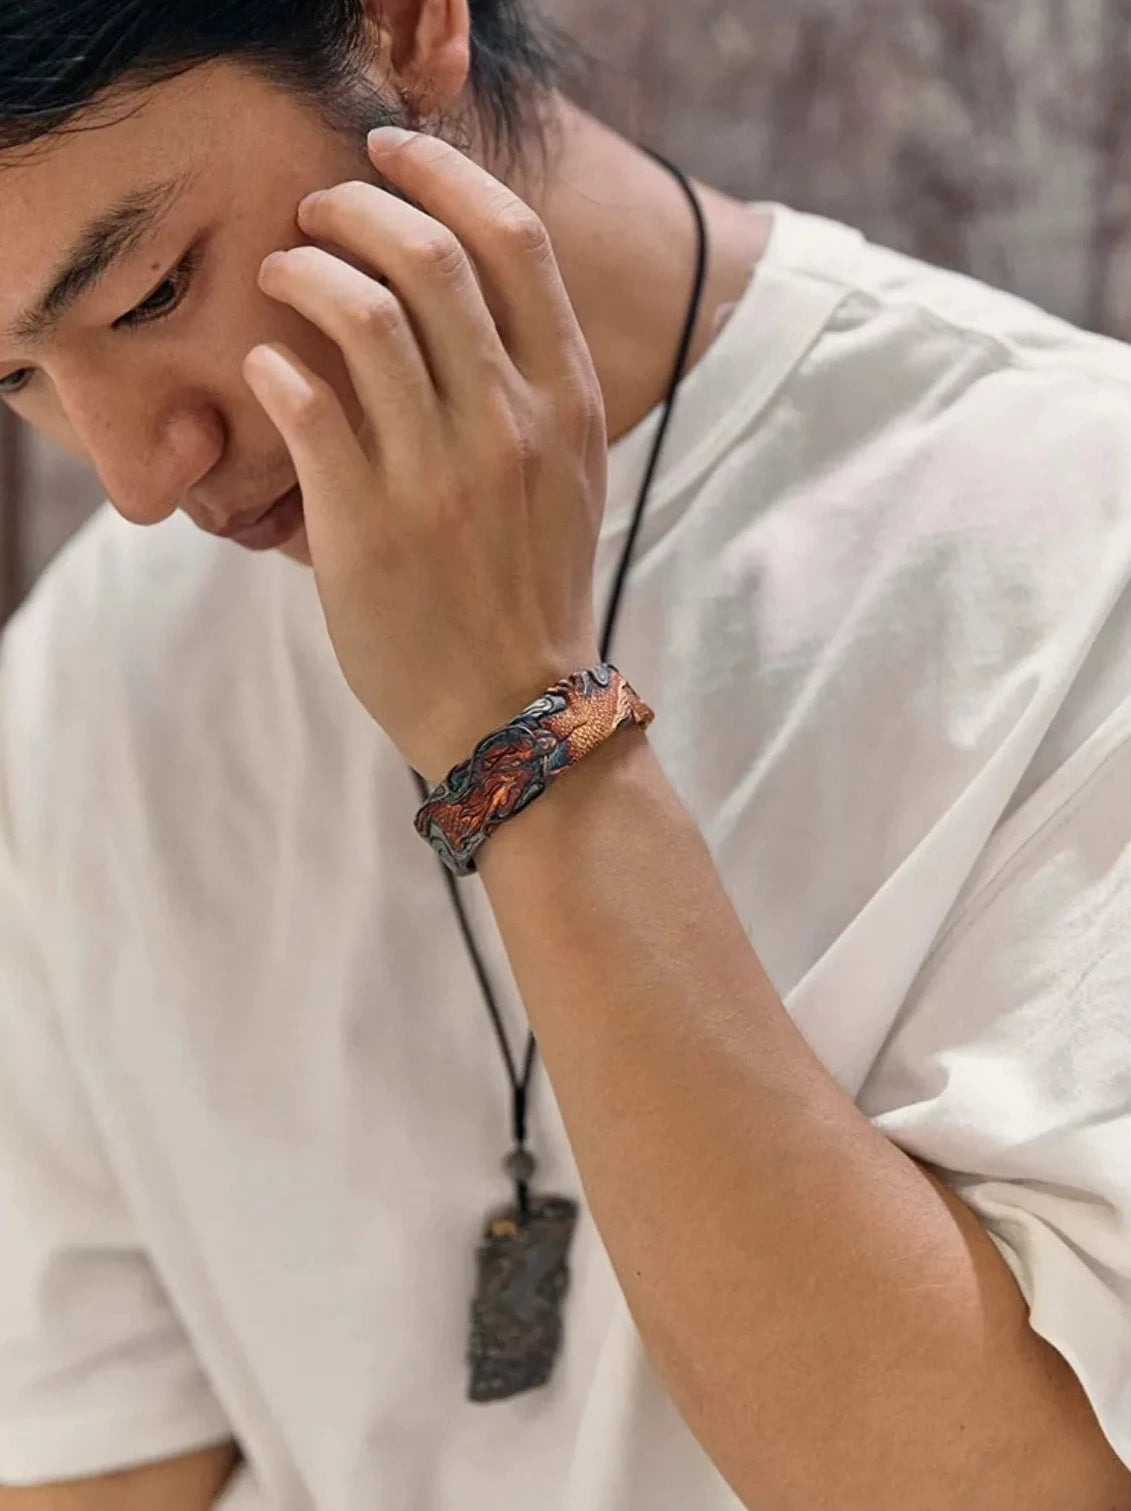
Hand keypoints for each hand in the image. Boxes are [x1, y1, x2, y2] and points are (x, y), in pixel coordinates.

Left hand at [243, 129, 606, 786]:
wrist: (512, 709)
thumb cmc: (531, 585)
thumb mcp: (570, 473)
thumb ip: (535, 378)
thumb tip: (463, 279)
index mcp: (569, 401)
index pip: (516, 241)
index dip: (445, 174)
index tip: (392, 154)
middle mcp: (511, 424)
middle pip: (430, 254)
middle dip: (358, 204)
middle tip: (316, 208)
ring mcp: (439, 474)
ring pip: (364, 313)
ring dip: (304, 269)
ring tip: (280, 271)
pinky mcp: (368, 524)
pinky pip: (305, 401)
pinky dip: (273, 361)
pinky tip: (266, 363)